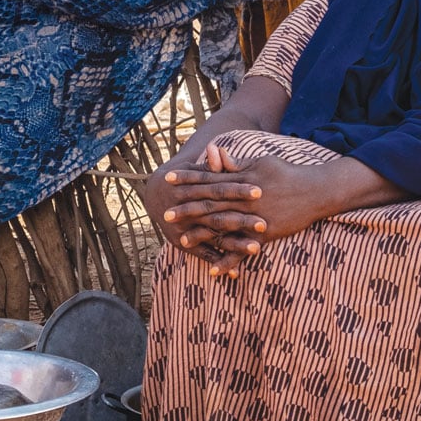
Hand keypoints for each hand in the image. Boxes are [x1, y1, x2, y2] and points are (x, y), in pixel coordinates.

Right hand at [142, 153, 261, 266]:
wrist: (155, 194)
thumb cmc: (183, 179)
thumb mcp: (193, 171)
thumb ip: (209, 166)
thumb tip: (216, 148)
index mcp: (191, 189)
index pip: (219, 189)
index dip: (238, 190)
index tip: (260, 190)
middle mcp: (186, 211)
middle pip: (218, 215)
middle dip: (241, 220)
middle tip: (265, 224)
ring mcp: (184, 229)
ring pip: (213, 237)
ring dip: (235, 245)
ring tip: (257, 248)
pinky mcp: (183, 243)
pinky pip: (203, 255)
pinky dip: (218, 263)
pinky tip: (236, 272)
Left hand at [166, 144, 339, 274]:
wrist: (315, 191)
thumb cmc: (287, 174)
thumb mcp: (261, 162)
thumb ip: (236, 163)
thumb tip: (215, 153)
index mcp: (241, 179)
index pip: (209, 177)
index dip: (188, 178)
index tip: (169, 179)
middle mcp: (244, 198)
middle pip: (210, 204)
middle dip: (187, 209)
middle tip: (166, 215)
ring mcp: (254, 217)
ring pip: (222, 227)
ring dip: (201, 235)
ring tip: (182, 241)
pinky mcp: (264, 234)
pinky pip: (243, 250)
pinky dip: (228, 261)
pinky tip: (214, 270)